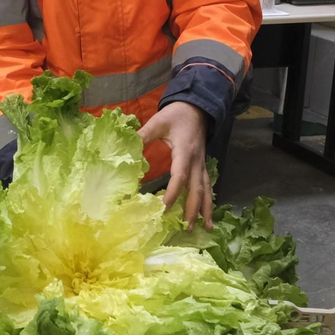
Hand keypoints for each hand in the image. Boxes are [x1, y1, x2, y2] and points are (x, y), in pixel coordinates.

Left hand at [139, 102, 213, 230]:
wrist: (197, 106)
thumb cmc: (176, 114)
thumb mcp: (158, 122)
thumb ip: (143, 135)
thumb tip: (127, 149)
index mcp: (185, 151)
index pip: (180, 176)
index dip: (173, 193)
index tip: (163, 207)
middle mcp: (196, 161)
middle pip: (197, 188)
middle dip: (192, 208)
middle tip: (187, 226)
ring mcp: (202, 163)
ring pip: (206, 189)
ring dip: (205, 208)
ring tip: (206, 227)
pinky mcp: (202, 164)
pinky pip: (207, 185)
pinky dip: (207, 200)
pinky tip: (206, 213)